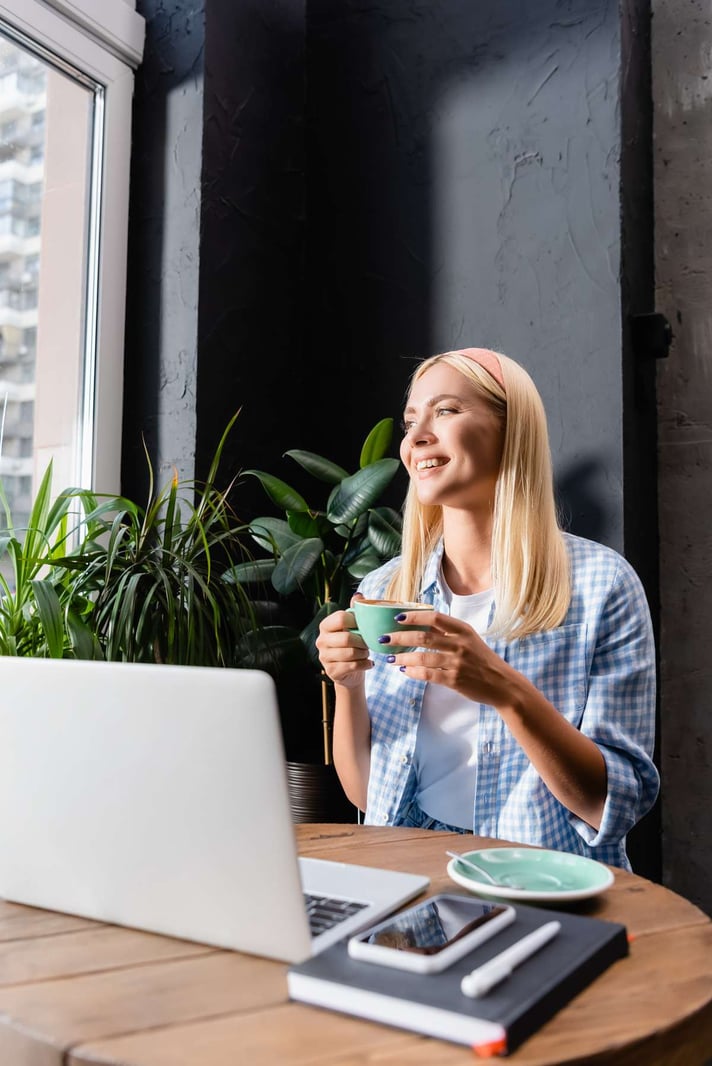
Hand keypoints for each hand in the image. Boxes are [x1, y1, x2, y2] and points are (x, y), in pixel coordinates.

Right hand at [316, 597, 372, 688]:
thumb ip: (355, 611)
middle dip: (362, 641)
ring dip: (364, 653)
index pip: (341, 618)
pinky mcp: (331, 671)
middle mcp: (321, 641)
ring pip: (351, 653)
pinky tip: (368, 663)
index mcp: (325, 626)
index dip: (356, 622)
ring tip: (366, 653)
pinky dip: (365, 664)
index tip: (364, 627)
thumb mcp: (353, 627)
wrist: (350, 672)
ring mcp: (324, 657)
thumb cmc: (352, 646)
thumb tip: (359, 595)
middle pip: (346, 638)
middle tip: (368, 644)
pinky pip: (353, 665)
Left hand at [385, 608, 511, 705]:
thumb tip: (422, 622)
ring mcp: (458, 663)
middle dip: (399, 637)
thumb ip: (448, 632)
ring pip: (423, 657)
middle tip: (384, 639)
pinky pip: (428, 675)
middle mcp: (460, 644)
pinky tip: (405, 670)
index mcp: (463, 630)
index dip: (414, 616)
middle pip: (424, 637)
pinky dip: (414, 672)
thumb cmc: (483, 660)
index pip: (435, 618)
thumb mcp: (470, 640)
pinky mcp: (455, 680)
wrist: (503, 685)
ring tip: (390, 658)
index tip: (397, 617)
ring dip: (403, 657)